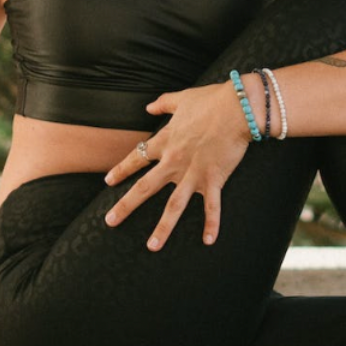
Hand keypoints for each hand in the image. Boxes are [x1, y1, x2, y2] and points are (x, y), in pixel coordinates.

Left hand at [101, 79, 255, 249]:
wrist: (237, 108)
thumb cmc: (211, 101)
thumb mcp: (182, 99)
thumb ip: (163, 104)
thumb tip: (149, 106)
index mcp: (166, 141)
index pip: (137, 158)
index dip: (121, 170)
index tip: (108, 181)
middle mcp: (174, 161)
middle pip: (144, 188)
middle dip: (125, 206)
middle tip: (109, 222)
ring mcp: (193, 173)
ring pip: (174, 206)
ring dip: (163, 228)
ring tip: (152, 246)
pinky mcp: (214, 179)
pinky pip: (211, 206)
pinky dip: (211, 224)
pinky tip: (208, 241)